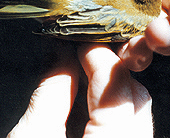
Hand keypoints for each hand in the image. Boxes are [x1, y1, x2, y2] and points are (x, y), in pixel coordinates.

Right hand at [7, 43, 152, 137]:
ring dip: (113, 88)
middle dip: (110, 69)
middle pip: (137, 96)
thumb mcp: (31, 136)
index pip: (117, 82)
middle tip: (80, 55)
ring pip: (138, 112)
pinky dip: (114, 109)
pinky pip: (132, 128)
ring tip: (84, 75)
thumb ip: (51, 91)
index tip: (76, 40)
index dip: (97, 54)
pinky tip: (90, 102)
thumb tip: (60, 53)